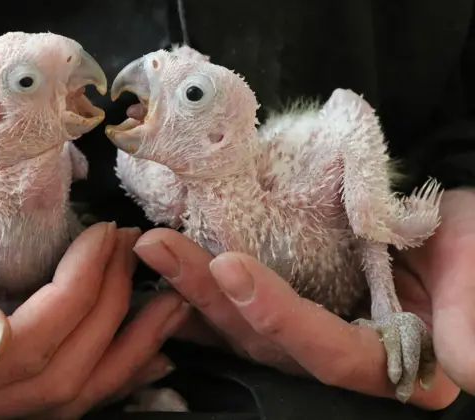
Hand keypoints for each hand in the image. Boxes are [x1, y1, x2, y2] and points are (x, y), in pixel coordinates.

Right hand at [0, 186, 189, 418]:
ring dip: (128, 347)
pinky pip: (61, 395)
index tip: (105, 237)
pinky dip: (112, 371)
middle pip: (55, 373)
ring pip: (68, 395)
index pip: (22, 343)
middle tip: (134, 250)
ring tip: (172, 300)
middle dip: (109, 307)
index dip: (77, 290)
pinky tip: (145, 347)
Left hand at [133, 198, 464, 409]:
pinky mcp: (287, 311)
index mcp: (392, 358)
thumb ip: (468, 315)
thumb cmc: (467, 245)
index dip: (280, 316)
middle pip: (267, 343)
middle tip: (161, 247)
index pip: (329, 353)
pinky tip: (161, 280)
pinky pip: (232, 316)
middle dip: (210, 296)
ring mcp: (306, 336)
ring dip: (193, 289)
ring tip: (154, 247)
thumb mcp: (473, 268)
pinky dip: (197, 300)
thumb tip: (461, 367)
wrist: (445, 230)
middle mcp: (339, 357)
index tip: (232, 267)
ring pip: (240, 329)